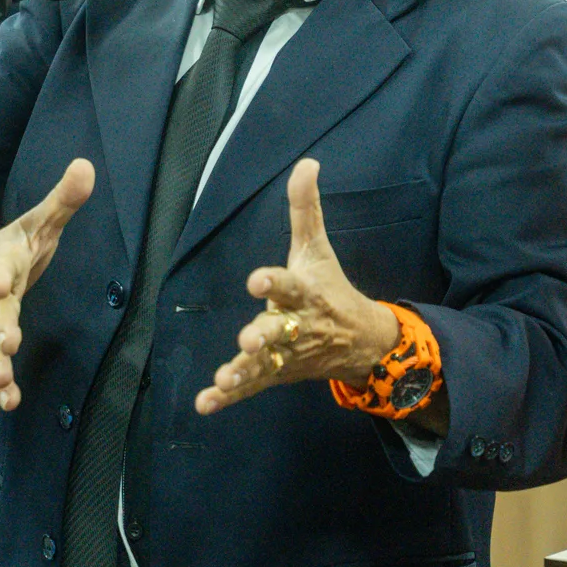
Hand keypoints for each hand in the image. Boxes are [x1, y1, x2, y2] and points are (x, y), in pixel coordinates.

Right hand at [0, 158, 94, 410]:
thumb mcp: (36, 222)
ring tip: (2, 383)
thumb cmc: (11, 247)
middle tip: (8, 343)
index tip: (2, 287)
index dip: (3, 276)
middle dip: (0, 326)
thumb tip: (86, 165)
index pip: (3, 266)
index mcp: (2, 260)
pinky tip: (9, 401)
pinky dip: (0, 385)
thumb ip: (62, 200)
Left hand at [195, 159, 401, 415]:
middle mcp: (296, 326)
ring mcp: (285, 354)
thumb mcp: (318, 248)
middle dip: (264, 335)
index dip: (273, 283)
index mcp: (305, 292)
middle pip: (279, 332)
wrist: (362, 342)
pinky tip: (205, 404)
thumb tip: (306, 162)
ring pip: (264, 365)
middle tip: (248, 339)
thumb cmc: (331, 287)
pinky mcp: (275, 375)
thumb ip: (306, 209)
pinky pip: (251, 388)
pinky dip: (227, 399)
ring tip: (224, 379)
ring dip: (243, 372)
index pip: (289, 285)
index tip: (256, 280)